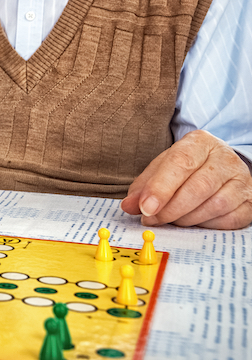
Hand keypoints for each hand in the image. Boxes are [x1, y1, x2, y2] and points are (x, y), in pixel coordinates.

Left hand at [120, 130, 251, 228]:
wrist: (220, 166)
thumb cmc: (186, 168)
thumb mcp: (161, 168)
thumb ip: (144, 186)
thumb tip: (129, 206)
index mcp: (200, 142)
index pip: (180, 163)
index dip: (161, 188)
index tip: (145, 207)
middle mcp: (225, 158)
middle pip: (198, 187)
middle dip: (170, 209)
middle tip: (152, 219)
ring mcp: (242, 180)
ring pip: (215, 205)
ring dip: (186, 219)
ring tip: (170, 220)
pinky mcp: (250, 201)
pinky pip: (229, 220)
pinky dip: (206, 225)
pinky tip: (193, 222)